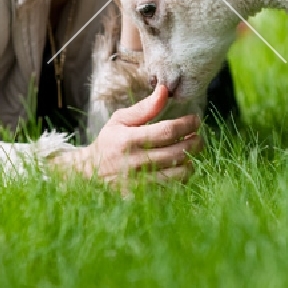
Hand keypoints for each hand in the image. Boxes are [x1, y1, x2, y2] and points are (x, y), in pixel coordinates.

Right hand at [51, 84, 202, 184]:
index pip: (167, 131)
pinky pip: (172, 189)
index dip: (187, 124)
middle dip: (195, 142)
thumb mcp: (120, 120)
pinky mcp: (142, 197)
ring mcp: (139, 183)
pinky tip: (179, 169)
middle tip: (198, 136)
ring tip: (190, 153)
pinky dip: (181, 178)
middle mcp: (135, 162)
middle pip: (178, 152)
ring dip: (190, 161)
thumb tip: (164, 90)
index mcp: (129, 140)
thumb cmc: (109, 142)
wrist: (88, 174)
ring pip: (179, 173)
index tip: (195, 119)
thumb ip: (144, 107)